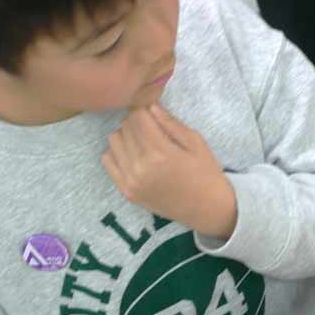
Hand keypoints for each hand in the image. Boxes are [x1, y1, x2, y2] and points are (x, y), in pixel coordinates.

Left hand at [102, 105, 237, 238]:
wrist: (207, 209)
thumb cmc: (206, 173)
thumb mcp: (196, 143)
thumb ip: (170, 123)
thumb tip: (150, 105)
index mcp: (161, 152)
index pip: (137, 116)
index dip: (145, 110)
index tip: (153, 114)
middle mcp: (141, 167)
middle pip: (125, 126)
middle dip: (137, 122)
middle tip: (151, 130)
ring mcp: (131, 181)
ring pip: (113, 140)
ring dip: (126, 136)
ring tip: (143, 143)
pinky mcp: (126, 191)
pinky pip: (107, 160)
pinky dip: (117, 153)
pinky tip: (134, 156)